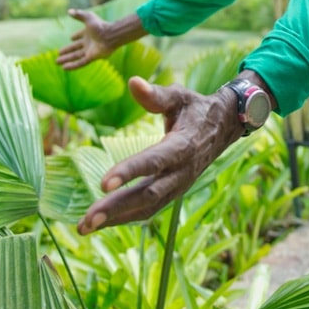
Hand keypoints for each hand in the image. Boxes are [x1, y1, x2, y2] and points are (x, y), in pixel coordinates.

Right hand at [56, 9, 115, 69]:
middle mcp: (88, 43)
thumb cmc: (100, 25)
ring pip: (76, 56)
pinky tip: (64, 68)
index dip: (76, 36)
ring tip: (57, 62)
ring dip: (66, 59)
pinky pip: (80, 63)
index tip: (71, 38)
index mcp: (88, 33)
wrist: (110, 35)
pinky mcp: (91, 57)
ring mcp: (90, 51)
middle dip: (67, 52)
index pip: (80, 36)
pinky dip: (72, 66)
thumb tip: (69, 11)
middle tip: (58, 54)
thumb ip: (79, 14)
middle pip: (75, 48)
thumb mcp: (88, 17)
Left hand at [77, 76, 241, 233]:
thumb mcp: (180, 96)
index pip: (154, 161)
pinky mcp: (172, 192)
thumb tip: (133, 82)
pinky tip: (100, 222)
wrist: (224, 128)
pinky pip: (148, 209)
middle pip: (147, 195)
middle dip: (116, 208)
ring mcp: (177, 186)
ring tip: (84, 227)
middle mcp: (181, 172)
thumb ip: (156, 95)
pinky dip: (124, 217)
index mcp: (182, 146)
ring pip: (146, 208)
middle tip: (87, 220)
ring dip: (115, 219)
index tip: (103, 183)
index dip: (130, 172)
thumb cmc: (195, 108)